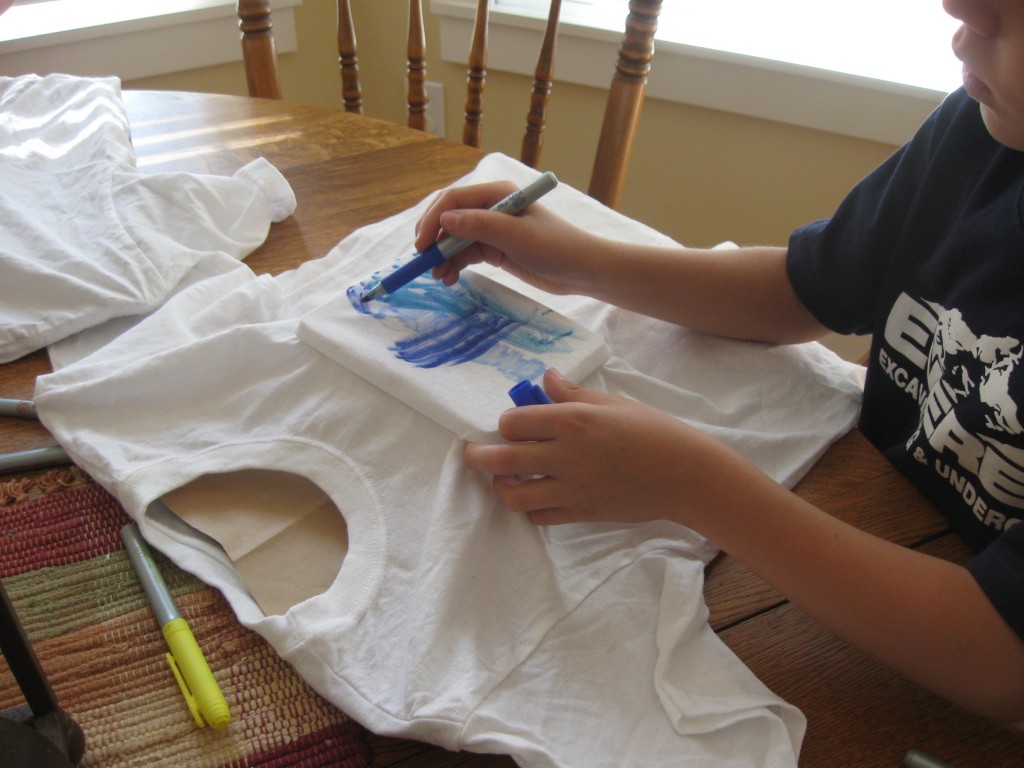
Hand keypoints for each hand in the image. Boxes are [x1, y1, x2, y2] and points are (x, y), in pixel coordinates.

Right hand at [414, 181, 605, 296]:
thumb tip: (444, 220)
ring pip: (455, 239)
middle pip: (449, 218)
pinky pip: (465, 254)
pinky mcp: (494, 249)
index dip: (433, 220)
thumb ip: (480, 226)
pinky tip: (449, 278)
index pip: (453, 200)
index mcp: (497, 193)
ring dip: (442, 256)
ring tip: (439, 277)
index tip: (422, 246)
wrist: (582, 270)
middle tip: (424, 263)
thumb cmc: (555, 247)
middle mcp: (491, 207)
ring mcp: (492, 229)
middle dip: (434, 240)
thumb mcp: (517, 236)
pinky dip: (454, 264)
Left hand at [464, 369, 755, 525]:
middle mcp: (566, 455)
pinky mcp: (581, 512)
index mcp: (573, 421)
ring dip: (501, 486)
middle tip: (473, 454)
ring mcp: (572, 488)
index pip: (514, 422)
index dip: (506, 422)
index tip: (511, 424)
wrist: (685, 474)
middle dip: (479, 456)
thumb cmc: (652, 431)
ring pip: (514, 495)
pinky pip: (540, 516)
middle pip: (502, 459)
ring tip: (503, 479)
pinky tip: (534, 497)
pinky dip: (530, 508)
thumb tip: (545, 377)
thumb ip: (572, 393)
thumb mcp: (611, 403)